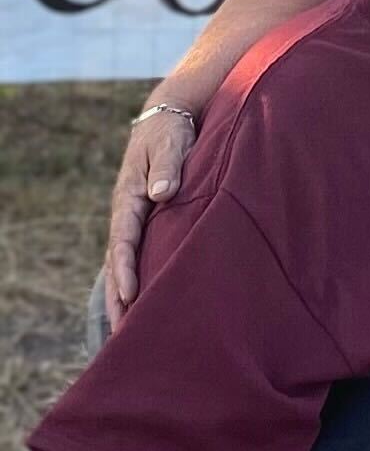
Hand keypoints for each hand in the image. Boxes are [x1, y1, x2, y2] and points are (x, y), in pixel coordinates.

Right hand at [104, 107, 196, 328]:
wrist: (168, 119)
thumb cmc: (171, 131)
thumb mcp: (171, 143)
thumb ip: (168, 167)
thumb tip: (160, 193)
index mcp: (130, 196)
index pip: (124, 239)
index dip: (125, 269)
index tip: (130, 295)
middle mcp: (128, 211)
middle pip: (118, 261)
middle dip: (118, 296)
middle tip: (121, 332)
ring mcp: (136, 218)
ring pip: (125, 263)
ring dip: (124, 296)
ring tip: (126, 331)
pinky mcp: (147, 220)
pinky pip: (137, 255)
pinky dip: (136, 279)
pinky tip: (142, 304)